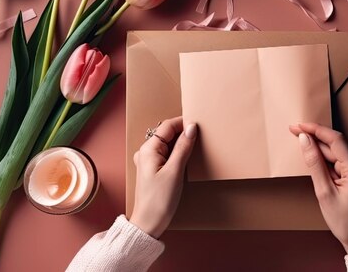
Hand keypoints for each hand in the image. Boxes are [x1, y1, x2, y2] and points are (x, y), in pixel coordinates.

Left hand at [129, 117, 197, 237]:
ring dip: (181, 144)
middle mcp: (146, 152)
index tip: (200, 125)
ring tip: (195, 148)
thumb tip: (192, 127)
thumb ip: (183, 147)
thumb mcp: (175, 171)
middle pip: (167, 134)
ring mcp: (148, 161)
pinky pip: (167, 155)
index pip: (168, 126)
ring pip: (168, 144)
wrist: (148, 224)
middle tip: (201, 137)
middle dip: (183, 133)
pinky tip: (186, 160)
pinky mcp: (153, 170)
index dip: (184, 123)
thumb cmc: (159, 200)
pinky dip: (177, 154)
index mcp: (148, 149)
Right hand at [290, 123, 347, 259]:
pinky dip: (328, 162)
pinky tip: (317, 165)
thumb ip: (314, 164)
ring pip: (338, 154)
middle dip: (315, 139)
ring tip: (303, 149)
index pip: (335, 139)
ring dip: (321, 151)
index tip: (298, 126)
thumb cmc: (345, 222)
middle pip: (336, 146)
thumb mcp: (324, 192)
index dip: (315, 129)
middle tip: (294, 133)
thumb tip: (305, 140)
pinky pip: (342, 162)